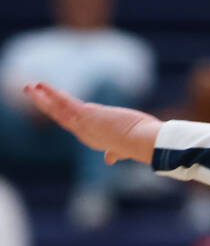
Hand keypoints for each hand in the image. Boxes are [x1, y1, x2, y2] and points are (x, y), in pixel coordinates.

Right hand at [23, 81, 161, 164]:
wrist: (144, 142)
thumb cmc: (138, 143)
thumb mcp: (121, 148)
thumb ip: (113, 152)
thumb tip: (109, 159)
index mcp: (93, 139)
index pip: (74, 124)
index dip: (62, 113)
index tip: (54, 102)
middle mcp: (85, 133)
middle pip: (60, 118)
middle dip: (45, 105)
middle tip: (31, 93)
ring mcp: (84, 125)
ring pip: (58, 110)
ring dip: (42, 98)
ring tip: (28, 87)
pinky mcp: (87, 115)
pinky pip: (65, 103)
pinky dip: (52, 94)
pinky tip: (41, 85)